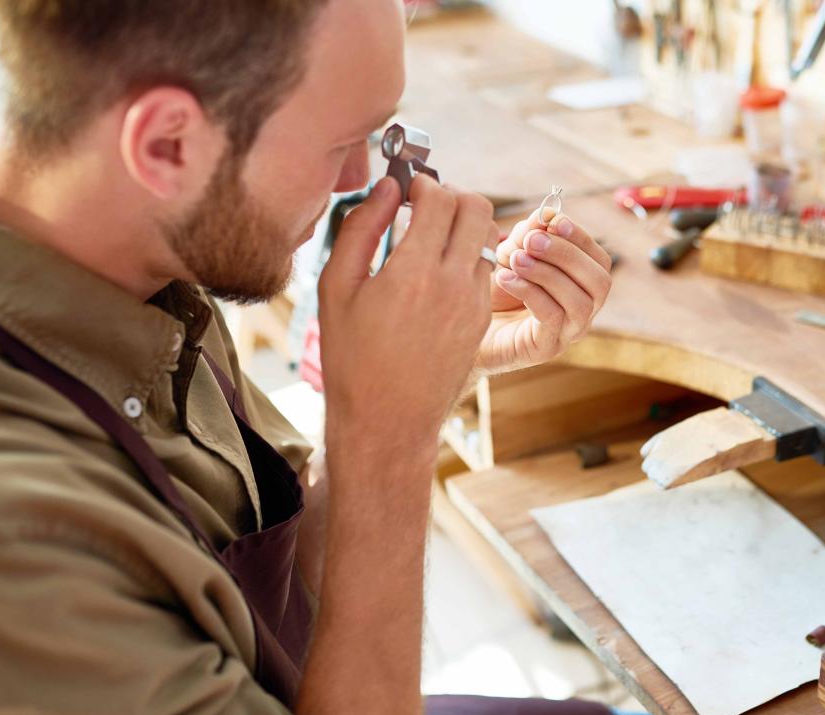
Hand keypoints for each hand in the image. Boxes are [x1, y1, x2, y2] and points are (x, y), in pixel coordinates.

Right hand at [317, 175, 496, 448]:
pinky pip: (485, 270)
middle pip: (479, 207)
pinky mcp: (482, 319)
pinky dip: (468, 257)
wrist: (387, 419)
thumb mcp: (337, 288)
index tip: (407, 189)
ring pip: (487, 238)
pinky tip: (438, 271)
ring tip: (431, 238)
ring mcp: (475, 302)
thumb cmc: (352, 357)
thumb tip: (386, 189)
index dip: (424, 183)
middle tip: (426, 204)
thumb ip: (360, 229)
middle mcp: (454, 283)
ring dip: (464, 226)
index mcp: (414, 271)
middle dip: (454, 195)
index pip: (442, 197)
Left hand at [478, 209, 612, 373]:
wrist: (466, 326)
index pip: (600, 260)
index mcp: (582, 285)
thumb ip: (531, 234)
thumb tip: (547, 215)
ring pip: (578, 301)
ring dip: (547, 273)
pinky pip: (551, 316)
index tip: (554, 221)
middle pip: (599, 281)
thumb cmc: (495, 290)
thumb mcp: (512, 252)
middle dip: (566, 254)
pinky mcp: (546, 348)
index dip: (581, 237)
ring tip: (515, 259)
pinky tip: (506, 278)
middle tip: (531, 241)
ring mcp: (568, 332)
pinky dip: (529, 291)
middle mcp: (584, 311)